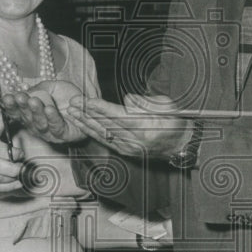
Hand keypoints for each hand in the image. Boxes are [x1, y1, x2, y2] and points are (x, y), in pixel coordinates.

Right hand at [0, 80, 85, 143]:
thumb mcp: (52, 87)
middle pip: (26, 118)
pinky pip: (56, 127)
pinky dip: (52, 118)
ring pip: (39, 123)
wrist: (87, 104)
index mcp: (31, 113)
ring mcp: (49, 132)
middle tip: (19, 97)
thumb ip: (39, 88)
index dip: (11, 105)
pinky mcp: (62, 135)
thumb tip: (25, 90)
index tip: (6, 97)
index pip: (17, 111)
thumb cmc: (68, 97)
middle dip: (22, 107)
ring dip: (36, 111)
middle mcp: (37, 125)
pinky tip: (49, 109)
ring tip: (33, 101)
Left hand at [65, 93, 191, 158]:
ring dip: (85, 123)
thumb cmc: (175, 122)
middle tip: (72, 103)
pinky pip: (105, 140)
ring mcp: (129, 148)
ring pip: (102, 133)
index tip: (87, 100)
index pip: (118, 116)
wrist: (180, 145)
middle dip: (87, 113)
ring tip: (72, 112)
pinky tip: (82, 125)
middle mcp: (135, 140)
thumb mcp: (167, 106)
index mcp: (146, 128)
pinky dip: (91, 132)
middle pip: (106, 125)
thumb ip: (146, 102)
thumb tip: (128, 99)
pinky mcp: (125, 151)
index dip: (101, 108)